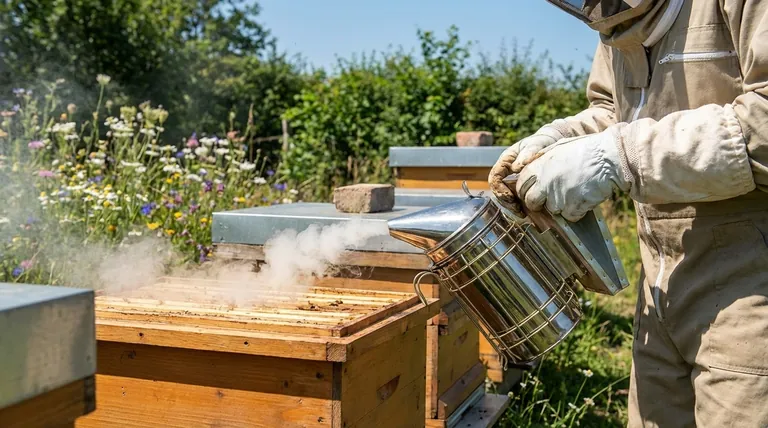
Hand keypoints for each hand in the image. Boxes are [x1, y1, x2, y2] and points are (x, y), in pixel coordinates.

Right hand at [488, 130, 560, 215]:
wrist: (555, 144)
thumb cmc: (543, 142)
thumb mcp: (536, 143)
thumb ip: (527, 153)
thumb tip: (516, 167)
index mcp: (506, 161)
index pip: (495, 177)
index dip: (499, 190)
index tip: (510, 198)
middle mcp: (507, 172)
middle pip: (499, 191)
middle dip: (506, 202)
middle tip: (519, 211)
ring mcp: (515, 180)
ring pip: (507, 197)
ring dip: (513, 207)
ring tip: (524, 214)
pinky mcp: (524, 187)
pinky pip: (519, 199)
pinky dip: (523, 206)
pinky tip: (531, 212)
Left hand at [515, 130, 629, 221]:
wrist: (609, 157)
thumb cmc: (586, 148)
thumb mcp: (558, 146)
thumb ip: (541, 158)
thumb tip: (527, 165)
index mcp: (538, 167)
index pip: (521, 186)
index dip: (527, 190)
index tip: (534, 191)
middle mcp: (545, 182)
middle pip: (531, 202)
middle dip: (538, 202)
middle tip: (552, 197)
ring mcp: (558, 196)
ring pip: (552, 210)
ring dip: (561, 205)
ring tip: (574, 191)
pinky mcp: (573, 207)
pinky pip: (570, 216)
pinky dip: (577, 211)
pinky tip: (584, 197)